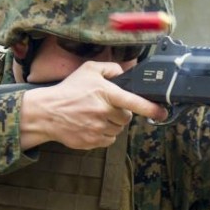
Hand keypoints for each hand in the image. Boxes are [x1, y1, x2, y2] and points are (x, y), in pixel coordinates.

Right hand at [19, 61, 167, 149]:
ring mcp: (98, 128)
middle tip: (106, 107)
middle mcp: (103, 111)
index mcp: (105, 93)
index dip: (151, 108)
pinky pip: (109, 140)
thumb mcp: (88, 70)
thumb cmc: (68, 91)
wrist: (47, 113)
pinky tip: (92, 125)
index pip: (134, 101)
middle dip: (121, 113)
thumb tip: (124, 72)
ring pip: (118, 130)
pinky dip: (104, 134)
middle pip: (127, 117)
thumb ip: (110, 68)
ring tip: (96, 116)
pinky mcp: (92, 141)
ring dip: (112, 124)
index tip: (162, 112)